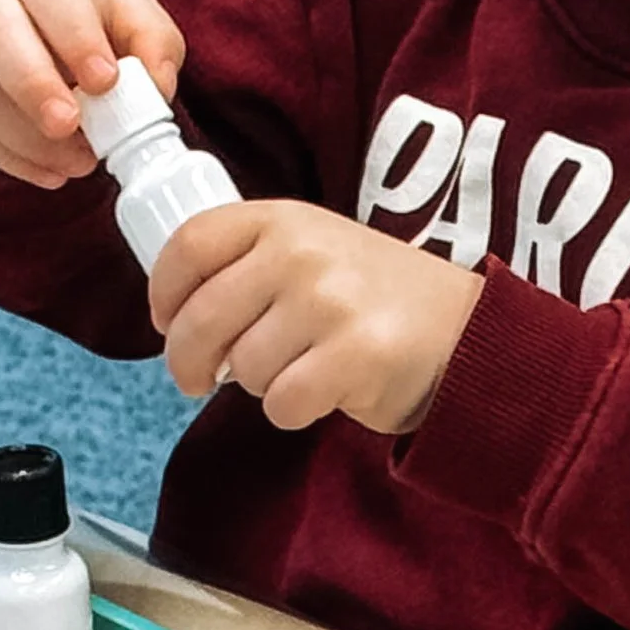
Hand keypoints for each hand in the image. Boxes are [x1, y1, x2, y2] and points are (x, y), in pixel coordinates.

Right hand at [0, 0, 185, 188]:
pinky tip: (51, 170)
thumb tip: (156, 89)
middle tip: (70, 127)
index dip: (77, 38)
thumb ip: (153, 42)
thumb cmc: (78, 15)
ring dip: (29, 139)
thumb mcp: (124, 12)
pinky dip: (12, 159)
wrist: (10, 18)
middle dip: (34, 85)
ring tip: (79, 162)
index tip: (105, 82)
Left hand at [149, 204, 484, 437]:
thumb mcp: (314, 249)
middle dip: (187, 362)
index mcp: (285, 219)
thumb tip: (175, 312)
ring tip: (297, 368)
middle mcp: (302, 253)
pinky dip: (292, 410)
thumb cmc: (375, 297)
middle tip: (197, 377)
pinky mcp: (355, 356)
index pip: (191, 245)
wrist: (466, 330)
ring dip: (258, 383)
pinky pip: (281, 402)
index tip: (165, 320)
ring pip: (242, 368)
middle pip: (201, 318)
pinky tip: (321, 391)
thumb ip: (251, 261)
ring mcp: (330, 303)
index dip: (163, 291)